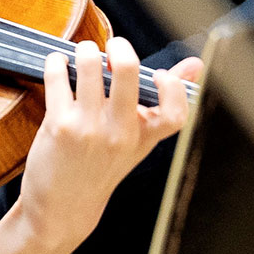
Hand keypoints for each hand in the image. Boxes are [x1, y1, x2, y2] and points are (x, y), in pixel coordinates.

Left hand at [14, 37, 196, 253]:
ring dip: (85, 50)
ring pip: (89, 65)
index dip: (173, 85)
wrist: (62, 207)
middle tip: (112, 46)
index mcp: (143, 137)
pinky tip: (59, 64)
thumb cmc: (100, 168)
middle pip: (127, 72)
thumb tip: (196, 65)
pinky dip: (56, 62)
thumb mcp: (137, 141)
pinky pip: (59, 76)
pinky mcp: (59, 124)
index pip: (175, 110)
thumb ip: (162, 103)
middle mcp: (119, 132)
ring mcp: (88, 127)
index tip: (159, 74)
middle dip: (119, 47)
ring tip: (84, 53)